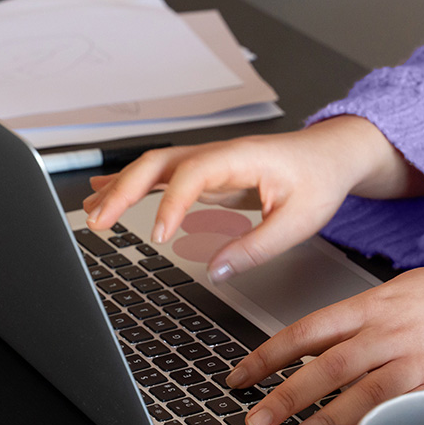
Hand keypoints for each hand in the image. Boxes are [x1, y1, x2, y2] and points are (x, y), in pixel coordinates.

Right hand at [82, 116, 423, 280]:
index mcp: (241, 158)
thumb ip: (257, 247)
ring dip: (120, 188)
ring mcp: (209, 162)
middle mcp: (218, 155)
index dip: (171, 204)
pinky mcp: (208, 174)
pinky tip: (107, 195)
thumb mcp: (299, 221)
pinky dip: (132, 186)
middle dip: (123, 191)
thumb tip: (216, 270)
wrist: (333, 155)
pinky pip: (163, 176)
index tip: (159, 235)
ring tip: (90, 212)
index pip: (192, 174)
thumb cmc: (320, 180)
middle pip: (157, 164)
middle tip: (98, 222)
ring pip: (153, 168)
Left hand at [225, 265, 423, 424]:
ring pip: (361, 395)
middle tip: (255, 420)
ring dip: (322, 424)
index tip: (240, 377)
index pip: (307, 331)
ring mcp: (418, 361)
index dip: (268, 356)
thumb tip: (310, 349)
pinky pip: (401, 415)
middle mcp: (390, 333)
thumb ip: (356, 321)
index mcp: (372, 306)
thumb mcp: (396, 293)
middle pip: (327, 367)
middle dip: (286, 397)